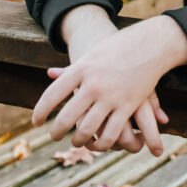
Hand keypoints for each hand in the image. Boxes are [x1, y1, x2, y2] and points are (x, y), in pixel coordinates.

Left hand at [32, 15, 186, 155]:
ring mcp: (111, 95)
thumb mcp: (93, 54)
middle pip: (67, 117)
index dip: (41, 111)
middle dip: (57, 131)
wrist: (150, 42)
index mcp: (82, 68)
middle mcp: (93, 83)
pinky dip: (102, 143)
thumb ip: (72, 69)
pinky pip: (111, 133)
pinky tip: (98, 144)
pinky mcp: (128, 105)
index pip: (53, 94)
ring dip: (79, 141)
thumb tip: (49, 73)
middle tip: (53, 137)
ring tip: (75, 142)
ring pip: (88, 130)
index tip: (36, 122)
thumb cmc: (117, 47)